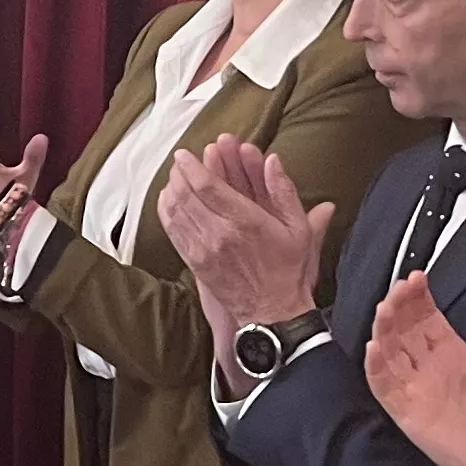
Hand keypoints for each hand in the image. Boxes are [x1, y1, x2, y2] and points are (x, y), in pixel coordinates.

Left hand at [160, 136, 328, 335]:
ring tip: (175, 177)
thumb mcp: (299, 228)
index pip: (207, 187)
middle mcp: (219, 234)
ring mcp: (203, 250)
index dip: (191, 166)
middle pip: (185, 195)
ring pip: (175, 211)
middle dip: (179, 173)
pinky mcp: (194, 262)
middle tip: (179, 162)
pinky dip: (167, 211)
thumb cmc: (287, 268)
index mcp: (245, 222)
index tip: (185, 154)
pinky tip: (170, 201)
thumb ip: (284, 191)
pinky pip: (172, 231)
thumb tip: (272, 159)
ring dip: (171, 189)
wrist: (273, 311)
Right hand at [360, 275, 465, 465]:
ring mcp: (414, 389)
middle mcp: (426, 367)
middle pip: (400, 329)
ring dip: (383, 329)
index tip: (418, 276)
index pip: (423, 316)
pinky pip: (385, 388)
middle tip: (403, 287)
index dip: (416, 295)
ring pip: (388, 352)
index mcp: (447, 351)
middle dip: (398, 305)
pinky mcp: (408, 413)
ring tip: (386, 308)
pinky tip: (375, 348)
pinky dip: (377, 368)